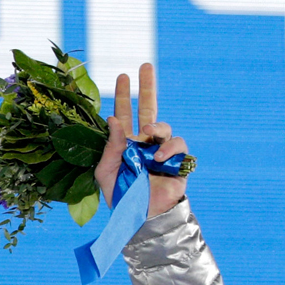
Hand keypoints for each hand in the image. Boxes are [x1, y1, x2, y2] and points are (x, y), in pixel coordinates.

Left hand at [96, 62, 187, 218]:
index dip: (124, 96)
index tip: (123, 76)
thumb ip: (110, 147)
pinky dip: (169, 148)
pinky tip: (159, 158)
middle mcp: (144, 143)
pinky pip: (178, 146)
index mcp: (125, 144)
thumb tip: (113, 119)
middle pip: (149, 108)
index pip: (125, 114)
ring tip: (149, 135)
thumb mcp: (105, 172)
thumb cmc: (120, 197)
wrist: (140, 217)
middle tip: (145, 66)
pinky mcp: (178, 162)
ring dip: (157, 127)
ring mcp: (162, 151)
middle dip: (147, 87)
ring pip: (164, 127)